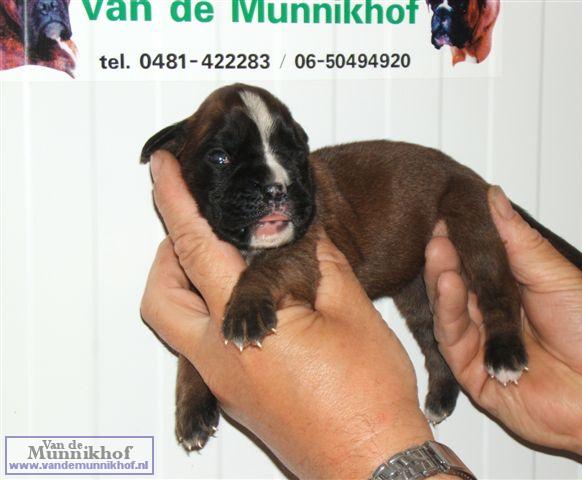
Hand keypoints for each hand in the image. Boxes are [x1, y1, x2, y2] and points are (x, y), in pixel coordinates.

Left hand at [141, 150, 437, 478]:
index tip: (163, 170)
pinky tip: (254, 307)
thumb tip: (303, 230)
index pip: (195, 247)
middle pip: (161, 296)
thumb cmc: (369, 396)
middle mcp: (221, 359)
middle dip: (169, 254)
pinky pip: (203, 349)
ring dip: (188, 287)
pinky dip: (212, 316)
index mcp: (245, 327)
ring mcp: (226, 384)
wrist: (374, 464)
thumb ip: (320, 262)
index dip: (175, 201)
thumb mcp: (353, 310)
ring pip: (177, 327)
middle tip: (199, 229)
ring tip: (228, 264)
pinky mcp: (237, 399)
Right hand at [424, 186, 581, 478]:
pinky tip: (446, 286)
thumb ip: (517, 239)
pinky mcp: (473, 376)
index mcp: (514, 292)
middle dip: (446, 258)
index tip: (446, 217)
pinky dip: (447, 313)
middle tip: (437, 234)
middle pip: (458, 286)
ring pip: (450, 311)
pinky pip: (452, 342)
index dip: (460, 241)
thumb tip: (493, 196)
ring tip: (438, 253)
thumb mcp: (556, 274)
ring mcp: (482, 347)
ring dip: (441, 281)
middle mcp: (494, 318)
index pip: (476, 263)